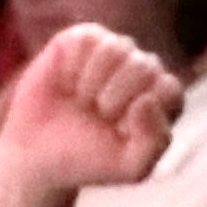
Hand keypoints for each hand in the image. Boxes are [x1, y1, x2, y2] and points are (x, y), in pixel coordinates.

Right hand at [0, 24, 183, 190]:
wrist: (37, 152)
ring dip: (91, 82)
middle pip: (143, 67)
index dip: (139, 112)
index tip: (117, 129)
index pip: (169, 90)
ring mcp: (115, 51)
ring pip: (116, 48)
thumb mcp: (130, 167)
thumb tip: (147, 99)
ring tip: (82, 100)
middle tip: (95, 115)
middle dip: (112, 98)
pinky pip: (87, 39)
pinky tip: (66, 83)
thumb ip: (154, 141)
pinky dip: (72, 67)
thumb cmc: (89, 159)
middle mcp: (145, 69)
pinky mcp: (83, 39)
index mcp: (165, 99)